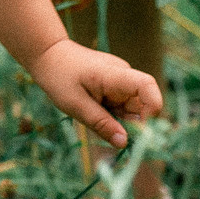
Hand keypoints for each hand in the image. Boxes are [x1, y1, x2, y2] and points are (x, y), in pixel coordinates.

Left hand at [29, 37, 163, 148]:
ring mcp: (120, 82)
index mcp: (115, 75)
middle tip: (110, 135)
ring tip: (95, 120)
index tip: (139, 129)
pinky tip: (95, 116)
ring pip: (133, 110)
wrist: (47, 55)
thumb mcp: (75, 104)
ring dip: (121, 123)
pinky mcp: (115, 89)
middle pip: (142, 105)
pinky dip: (114, 118)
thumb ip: (101, 124)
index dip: (152, 108)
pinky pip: (123, 108)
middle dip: (133, 125)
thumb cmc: (59, 76)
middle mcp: (123, 77)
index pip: (147, 86)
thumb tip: (124, 143)